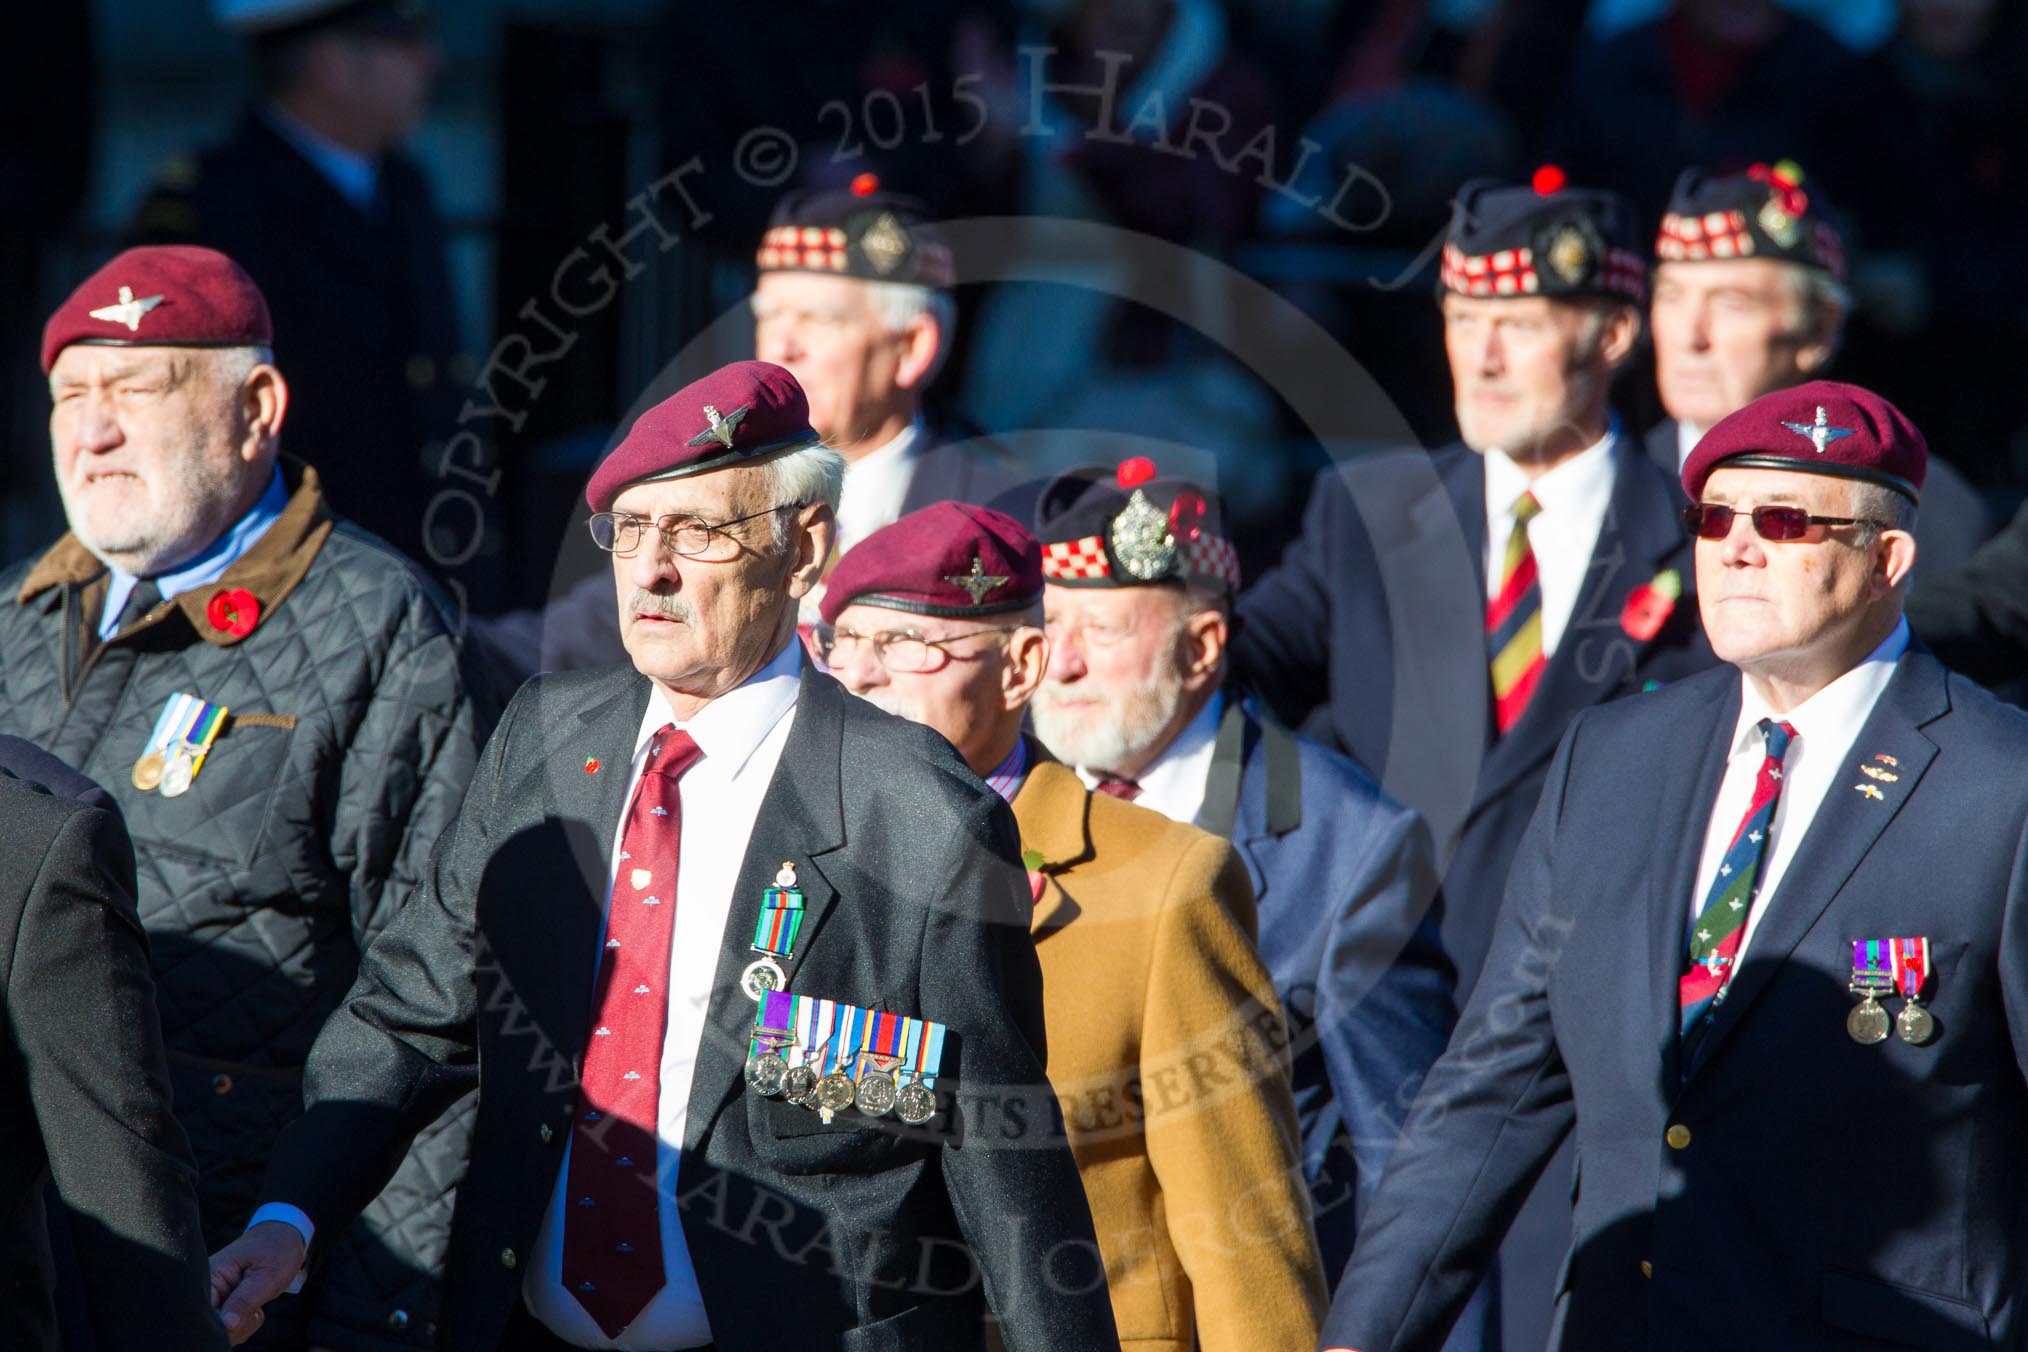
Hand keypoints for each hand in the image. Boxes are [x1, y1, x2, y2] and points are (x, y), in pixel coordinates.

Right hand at [209, 1221, 306, 1344]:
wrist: (284, 1238)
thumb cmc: (276, 1249)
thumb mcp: (266, 1275)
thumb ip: (245, 1300)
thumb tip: (226, 1325)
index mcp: (209, 1276)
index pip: (202, 1311)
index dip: (221, 1322)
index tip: (241, 1315)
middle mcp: (206, 1290)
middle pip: (210, 1325)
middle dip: (234, 1325)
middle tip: (254, 1308)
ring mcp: (214, 1301)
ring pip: (222, 1332)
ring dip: (243, 1325)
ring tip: (255, 1302)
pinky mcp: (224, 1308)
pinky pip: (231, 1330)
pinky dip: (246, 1324)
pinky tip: (254, 1308)